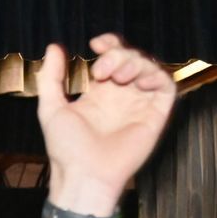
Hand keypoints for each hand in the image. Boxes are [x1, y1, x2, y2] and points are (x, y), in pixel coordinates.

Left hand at [36, 34, 175, 216]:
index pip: (112, 58)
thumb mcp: (51, 108)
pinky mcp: (155, 114)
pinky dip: (156, 75)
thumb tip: (53, 47)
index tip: (97, 43)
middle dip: (118, 54)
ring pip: (149, 67)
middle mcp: (121, 96)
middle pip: (131, 58)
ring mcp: (139, 104)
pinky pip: (166, 86)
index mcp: (100, 93)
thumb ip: (51, 78)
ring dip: (135, 62)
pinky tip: (139, 80)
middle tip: (102, 70)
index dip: (110, 44)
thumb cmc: (66, 148)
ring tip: (118, 76)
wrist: (83, 174)